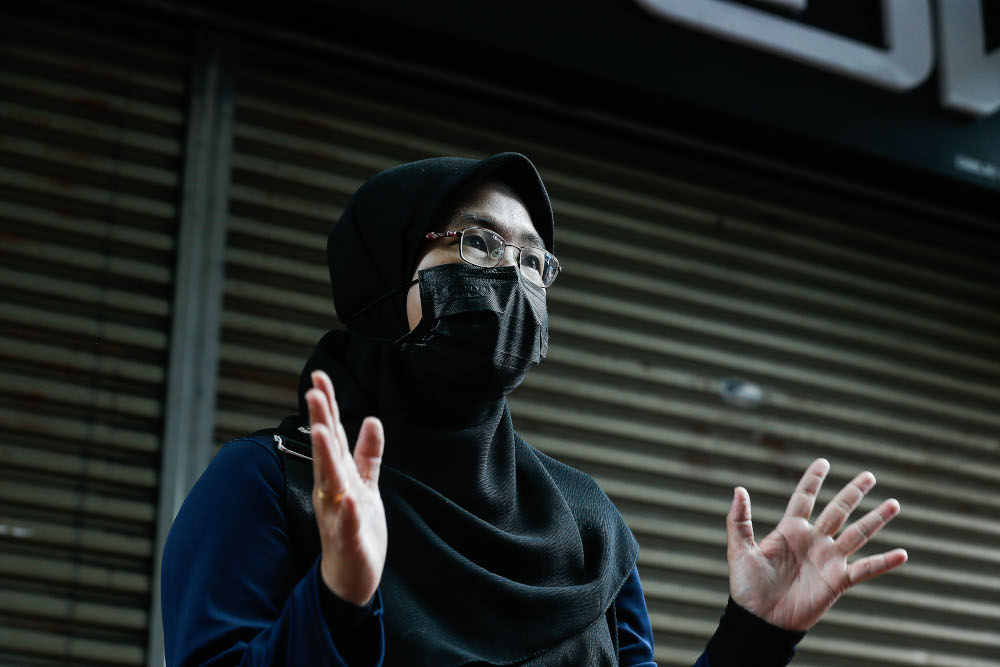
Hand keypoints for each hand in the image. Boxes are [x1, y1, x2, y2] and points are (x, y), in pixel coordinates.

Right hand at [306, 370, 386, 606]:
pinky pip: (347, 523)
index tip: (318, 375)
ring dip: (324, 456)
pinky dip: (348, 511)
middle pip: (324, 450)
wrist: (351, 577)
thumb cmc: (356, 527)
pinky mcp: (348, 540)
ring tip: (320, 431)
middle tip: (313, 390)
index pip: (330, 434)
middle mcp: (331, 490)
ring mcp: (337, 514)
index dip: (325, 405)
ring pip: (329, 481)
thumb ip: (368, 453)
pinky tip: (350, 497)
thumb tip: (373, 419)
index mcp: (337, 474)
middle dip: (319, 420)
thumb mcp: (366, 484)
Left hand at [726, 458, 906, 630]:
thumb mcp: (740, 549)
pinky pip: (865, 569)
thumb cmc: (748, 586)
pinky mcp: (838, 581)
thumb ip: (739, 519)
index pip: (804, 498)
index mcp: (790, 530)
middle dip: (853, 493)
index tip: (824, 462)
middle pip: (838, 511)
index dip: (813, 480)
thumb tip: (739, 489)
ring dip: (876, 520)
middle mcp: (813, 540)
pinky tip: (902, 553)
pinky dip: (884, 562)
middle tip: (869, 476)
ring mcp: (828, 560)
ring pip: (857, 534)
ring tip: (894, 503)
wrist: (760, 619)